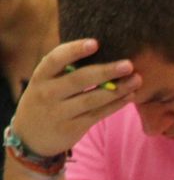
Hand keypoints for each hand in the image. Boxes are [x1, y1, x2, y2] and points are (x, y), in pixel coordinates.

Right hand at [8, 39, 139, 158]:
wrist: (30, 136)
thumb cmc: (45, 100)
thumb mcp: (44, 83)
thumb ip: (64, 70)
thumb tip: (98, 48)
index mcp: (40, 77)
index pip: (55, 60)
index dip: (74, 50)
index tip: (95, 43)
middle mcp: (47, 93)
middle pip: (79, 80)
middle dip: (105, 71)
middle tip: (128, 64)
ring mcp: (59, 112)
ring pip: (92, 99)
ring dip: (117, 89)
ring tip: (137, 80)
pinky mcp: (72, 128)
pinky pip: (98, 114)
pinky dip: (115, 105)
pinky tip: (130, 96)